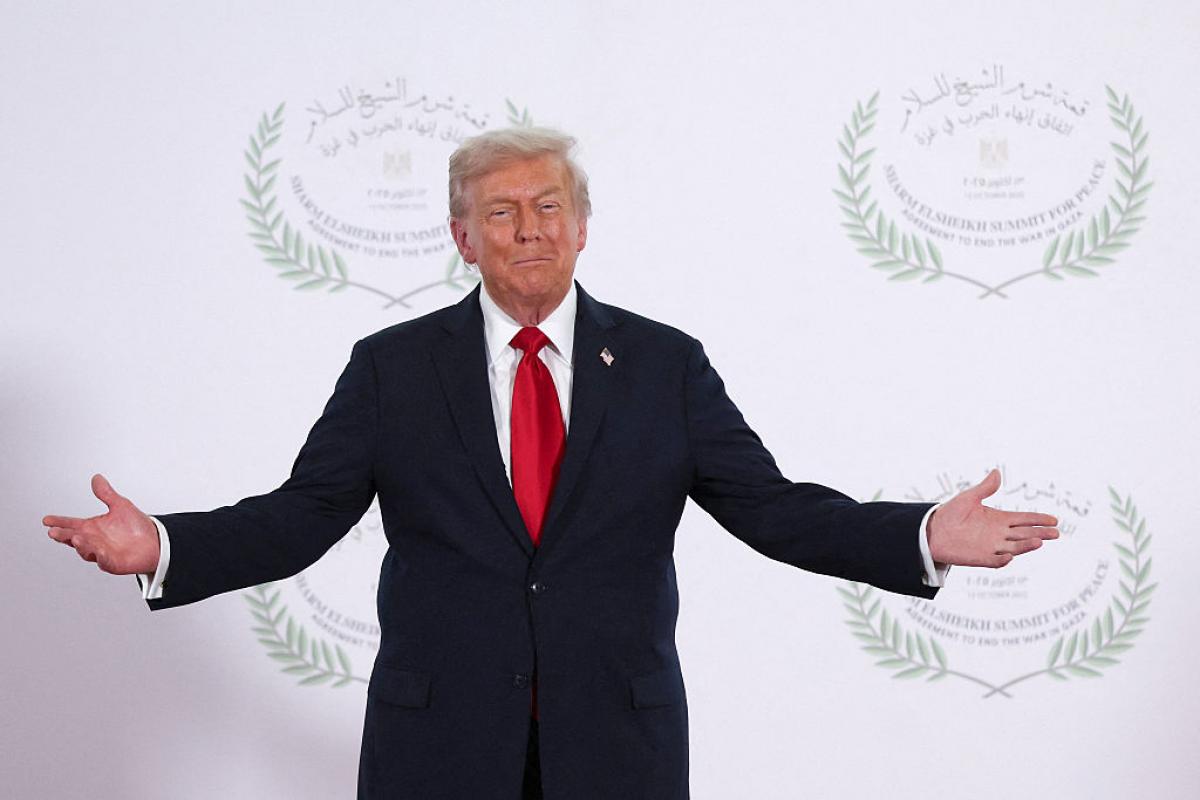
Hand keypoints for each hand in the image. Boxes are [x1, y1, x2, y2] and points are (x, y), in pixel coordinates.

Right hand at [44, 474, 159, 574]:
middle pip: (73, 538)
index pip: (71, 524)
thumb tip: (97, 478)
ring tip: (74, 537)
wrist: (156, 541)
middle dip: (63, 535)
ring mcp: (102, 553)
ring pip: (87, 550)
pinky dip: (101, 556)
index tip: (46, 520)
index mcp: (92, 528)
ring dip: (81, 545)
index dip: (59, 522)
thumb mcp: (120, 506)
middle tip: (54, 531)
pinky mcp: (113, 563)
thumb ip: (106, 494)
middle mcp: (94, 541)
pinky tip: (99, 551)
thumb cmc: (136, 526)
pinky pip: (105, 561)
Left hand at [927, 468, 1058, 567]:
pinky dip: (1004, 560)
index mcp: (999, 518)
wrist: (933, 530)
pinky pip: (996, 561)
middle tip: (1055, 532)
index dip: (1038, 519)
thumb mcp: (968, 497)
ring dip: (1026, 546)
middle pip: (1025, 534)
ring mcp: (992, 547)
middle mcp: (999, 533)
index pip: (1024, 519)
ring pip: (1015, 547)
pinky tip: (1010, 555)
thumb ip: (984, 488)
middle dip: (1040, 533)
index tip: (1053, 520)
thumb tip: (996, 472)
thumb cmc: (951, 513)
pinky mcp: (981, 558)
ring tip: (1038, 542)